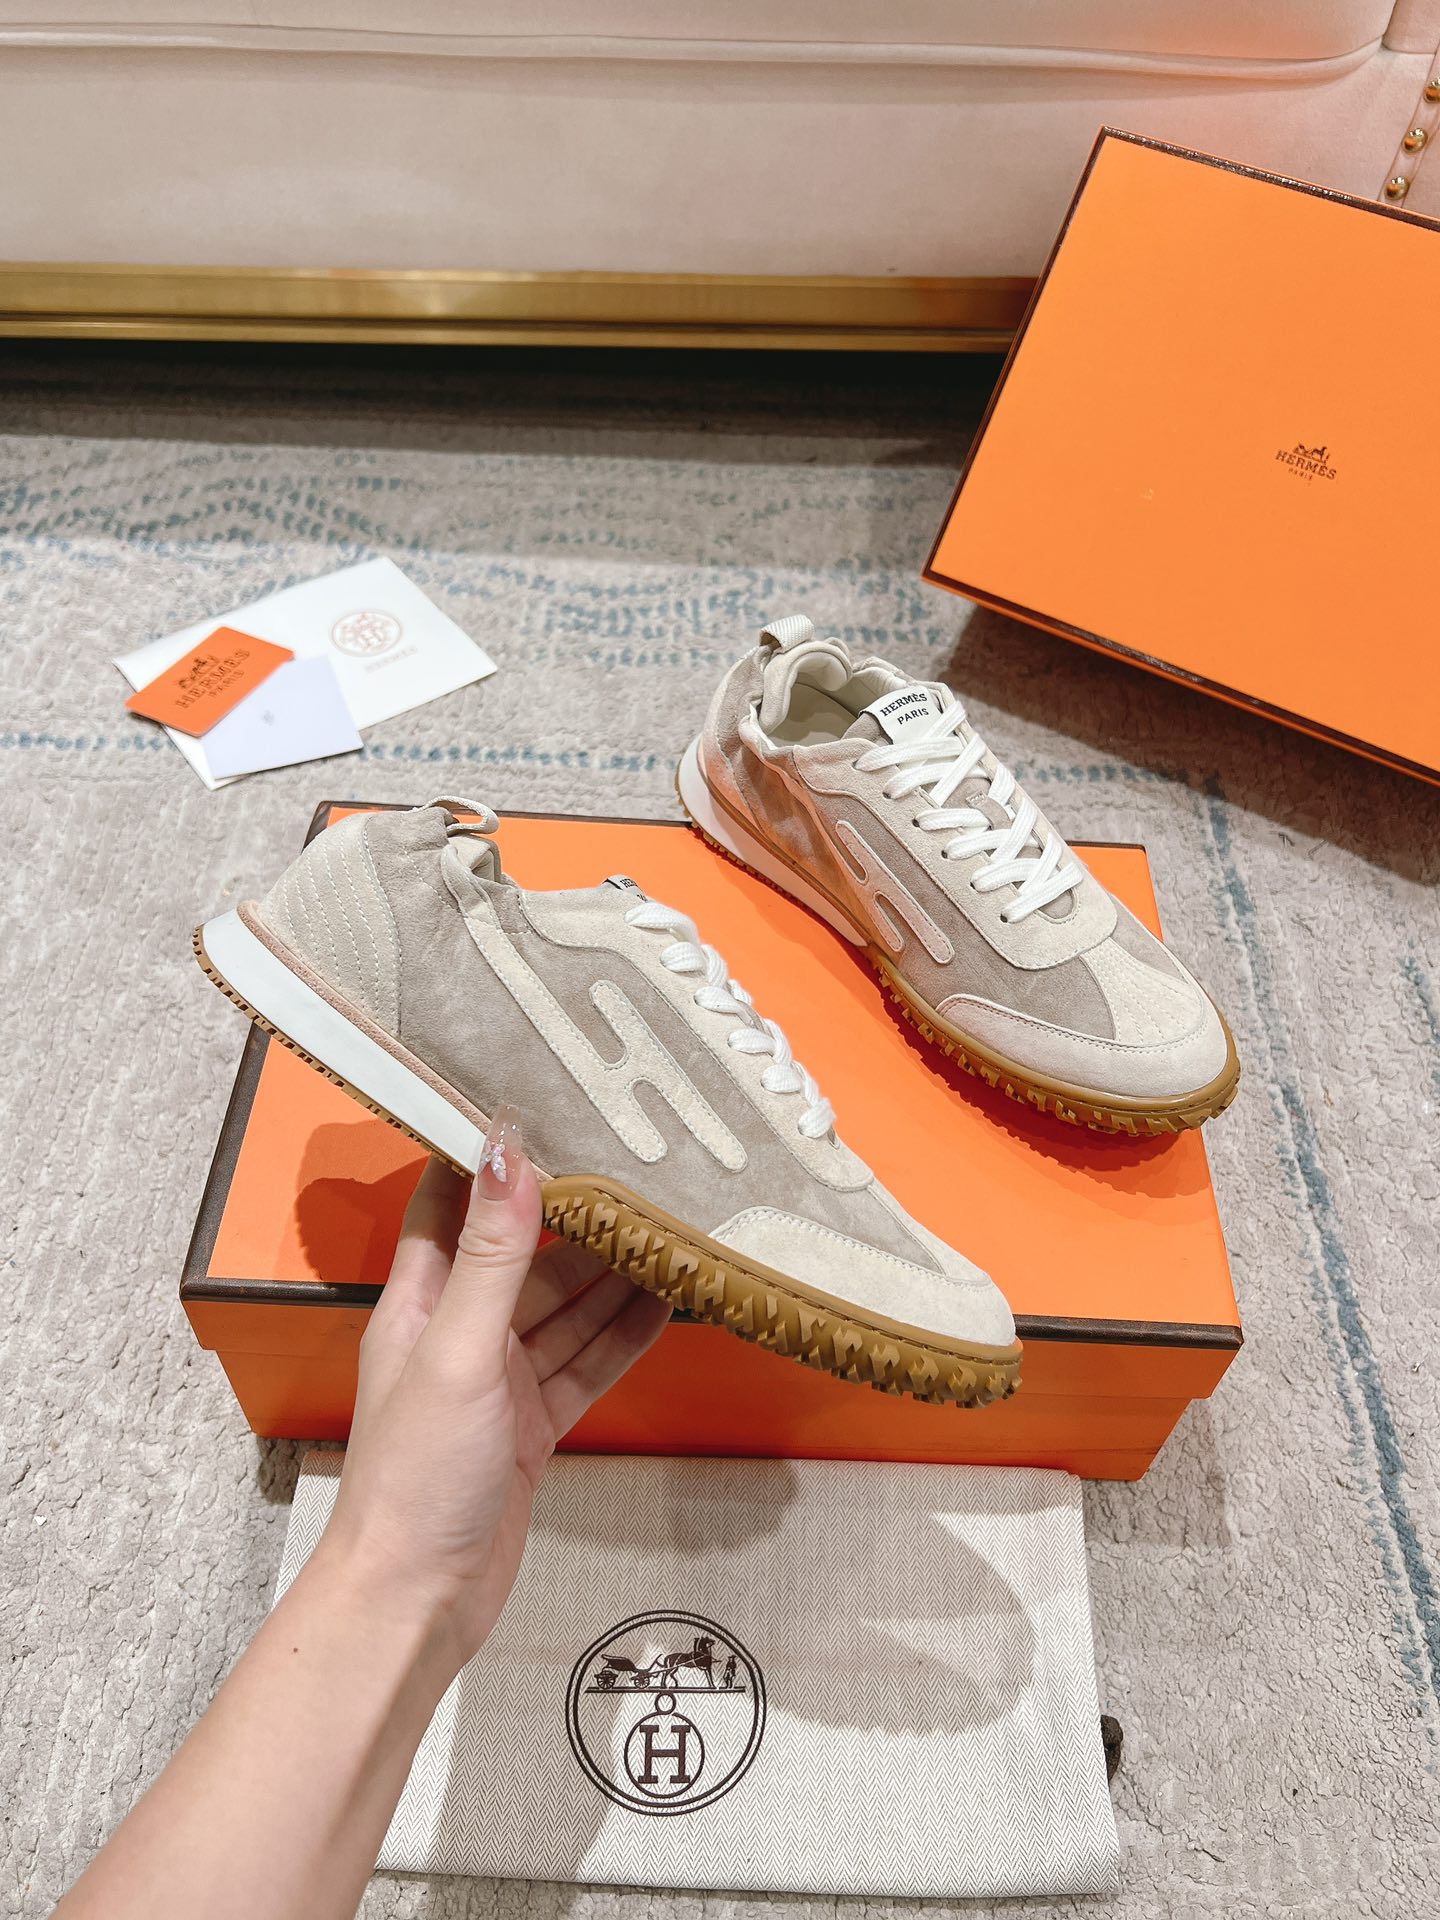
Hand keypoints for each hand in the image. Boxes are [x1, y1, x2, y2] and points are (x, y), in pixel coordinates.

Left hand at [320, 1108, 669, 1673]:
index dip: (489, 1157)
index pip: (450, 1204)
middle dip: (579, 1216)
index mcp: (420, 1302)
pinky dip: (623, 1336)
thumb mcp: (459, 1351)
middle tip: (644, 1168)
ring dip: (613, 1275)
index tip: (543, 1105)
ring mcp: (499, 1381)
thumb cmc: (416, 1474)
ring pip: (566, 1310)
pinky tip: (669, 1304)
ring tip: (674, 1227)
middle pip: (526, 1255)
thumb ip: (493, 1256)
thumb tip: (508, 1149)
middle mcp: (459, 1331)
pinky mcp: (531, 1426)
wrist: (418, 1600)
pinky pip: (585, 1365)